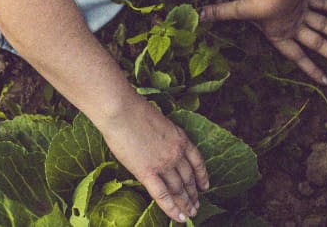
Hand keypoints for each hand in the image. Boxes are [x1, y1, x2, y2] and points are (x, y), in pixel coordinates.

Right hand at [95, 99, 208, 221]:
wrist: (121, 110)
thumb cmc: (133, 110)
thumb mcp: (159, 122)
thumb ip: (163, 137)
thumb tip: (157, 146)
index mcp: (181, 139)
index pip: (197, 162)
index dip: (202, 176)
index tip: (205, 186)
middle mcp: (176, 154)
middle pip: (189, 179)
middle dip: (194, 194)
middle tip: (197, 206)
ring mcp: (163, 164)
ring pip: (179, 190)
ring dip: (186, 204)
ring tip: (189, 214)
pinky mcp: (147, 172)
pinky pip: (162, 195)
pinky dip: (172, 209)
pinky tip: (179, 218)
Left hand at [198, 0, 326, 84]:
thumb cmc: (258, 2)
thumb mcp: (237, 10)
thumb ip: (219, 13)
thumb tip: (197, 16)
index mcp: (282, 35)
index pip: (298, 56)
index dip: (311, 69)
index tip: (326, 81)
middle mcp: (297, 26)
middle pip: (319, 44)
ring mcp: (305, 12)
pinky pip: (323, 3)